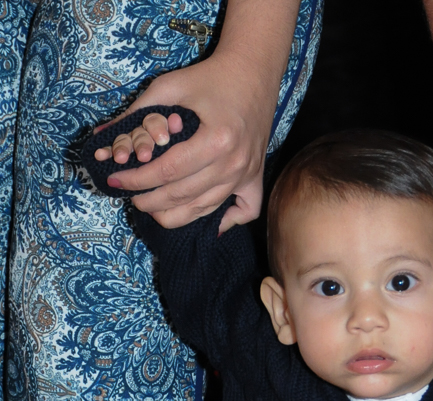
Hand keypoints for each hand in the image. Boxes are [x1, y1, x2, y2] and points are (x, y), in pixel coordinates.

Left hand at [98, 51, 273, 231]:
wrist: (252, 72)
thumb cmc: (209, 77)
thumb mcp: (169, 86)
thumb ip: (136, 112)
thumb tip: (101, 136)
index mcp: (216, 139)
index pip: (168, 172)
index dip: (137, 180)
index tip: (115, 180)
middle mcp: (233, 163)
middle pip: (183, 196)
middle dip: (150, 201)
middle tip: (131, 197)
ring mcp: (246, 174)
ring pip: (205, 210)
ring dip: (174, 215)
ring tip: (153, 208)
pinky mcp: (256, 178)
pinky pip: (244, 212)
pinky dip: (225, 222)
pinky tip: (202, 217)